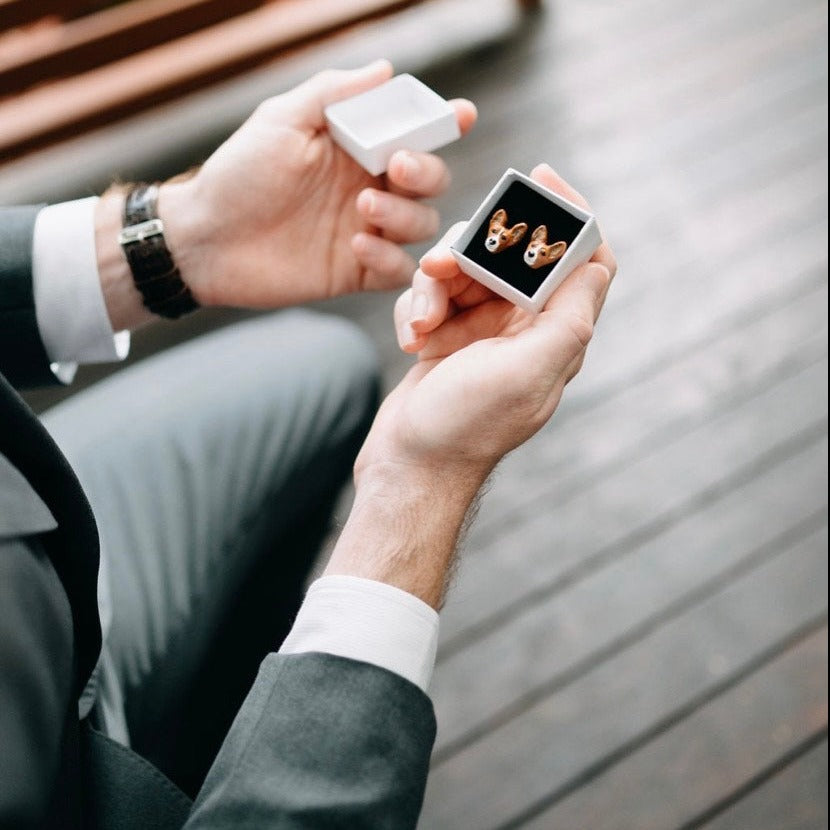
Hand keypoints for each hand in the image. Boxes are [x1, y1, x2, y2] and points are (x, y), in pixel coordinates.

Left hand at [159, 60, 476, 308]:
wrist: (206, 240)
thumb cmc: (237, 175)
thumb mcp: (281, 121)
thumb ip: (333, 95)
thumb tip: (386, 69)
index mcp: (357, 148)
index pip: (413, 133)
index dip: (442, 124)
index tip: (459, 116)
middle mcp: (369, 187)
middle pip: (432, 180)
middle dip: (426, 172)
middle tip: (394, 166)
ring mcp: (365, 230)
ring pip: (422, 225)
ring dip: (403, 215)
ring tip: (361, 209)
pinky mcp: (356, 271)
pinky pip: (398, 269)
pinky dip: (390, 258)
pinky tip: (357, 246)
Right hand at [357, 164, 616, 486]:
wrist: (410, 465)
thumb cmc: (466, 426)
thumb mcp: (527, 372)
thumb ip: (569, 319)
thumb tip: (600, 266)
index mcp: (556, 334)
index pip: (583, 260)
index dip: (571, 215)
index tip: (541, 178)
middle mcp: (525, 328)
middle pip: (511, 255)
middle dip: (472, 253)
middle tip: (440, 265)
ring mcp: (483, 331)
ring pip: (464, 269)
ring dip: (435, 285)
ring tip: (422, 322)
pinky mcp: (447, 335)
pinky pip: (433, 293)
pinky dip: (418, 307)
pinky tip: (412, 340)